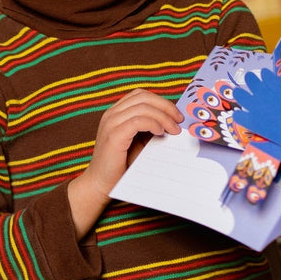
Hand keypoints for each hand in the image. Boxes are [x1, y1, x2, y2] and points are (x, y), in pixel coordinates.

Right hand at [69, 88, 182, 235]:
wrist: (101, 184)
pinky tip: (161, 133)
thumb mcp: (139, 142)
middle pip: (143, 97)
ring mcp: (111, 123)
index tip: (176, 116)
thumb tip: (174, 122)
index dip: (161, 102)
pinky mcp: (113, 135)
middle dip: (165, 106)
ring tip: (173, 130)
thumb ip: (151, 129)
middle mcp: (111, 114)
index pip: (141, 95)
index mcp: (116, 113)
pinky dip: (153, 123)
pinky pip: (137, 120)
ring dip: (163, 116)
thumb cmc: (121, 166)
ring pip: (142, 106)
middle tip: (179, 121)